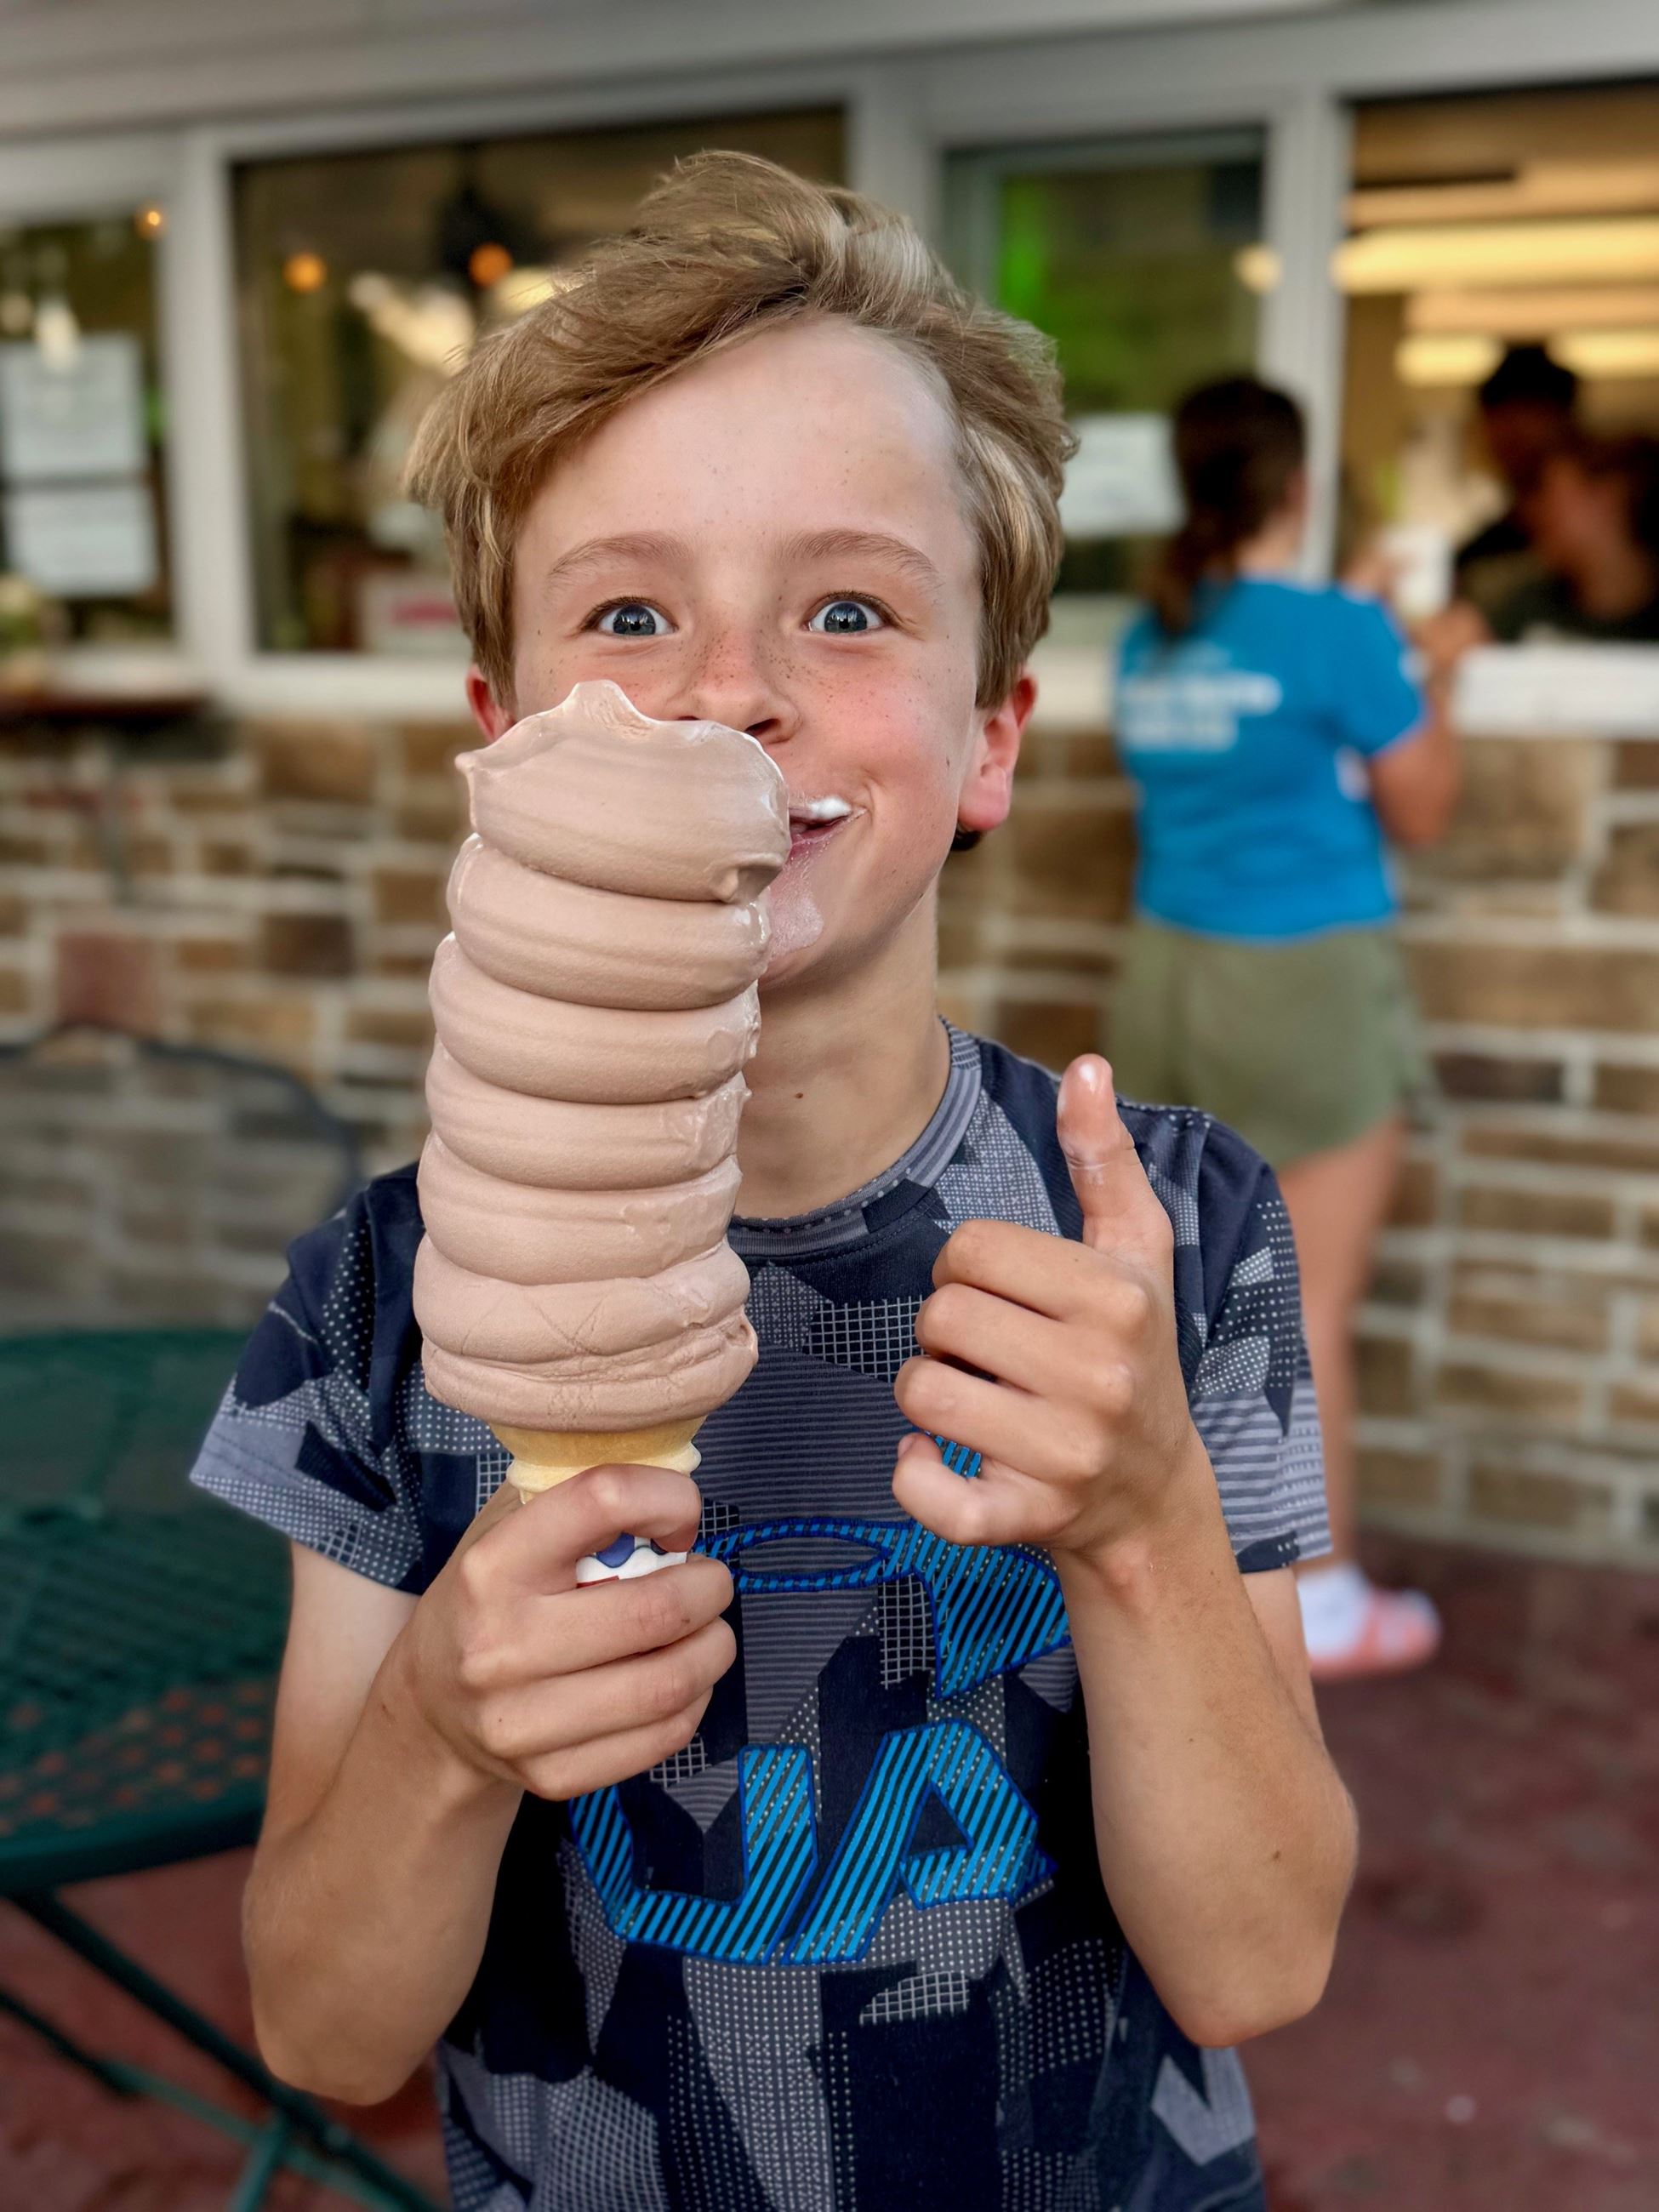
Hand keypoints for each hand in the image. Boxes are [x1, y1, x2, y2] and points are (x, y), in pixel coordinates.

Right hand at [400, 1465, 735, 1800]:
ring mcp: (522, 1720)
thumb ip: (576, 1494)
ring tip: (709, 1631)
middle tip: (710, 1582)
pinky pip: (659, 1738)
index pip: (601, 1501)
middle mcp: (500, 1645)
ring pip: (666, 1683)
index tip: (682, 1514)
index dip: (667, 1498)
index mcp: (492, 1566)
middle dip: (709, 1588)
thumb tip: (675, 1474)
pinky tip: (683, 1680)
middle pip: (654, 1611)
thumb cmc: (490, 1598)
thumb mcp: (508, 1527)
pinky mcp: (550, 1776)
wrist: (431, 1709)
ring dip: (713, 1649)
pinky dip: (693, 1702)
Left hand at [892, 1056, 1210, 1562]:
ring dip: (928, 1394)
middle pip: (940, 1318)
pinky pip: (934, 1497)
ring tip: (973, 1399)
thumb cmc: (1132, 1353)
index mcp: (1117, 1297)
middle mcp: (1100, 1375)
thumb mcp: (1135, 1253)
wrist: (1154, 1498)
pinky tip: (933, 1460)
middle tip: (986, 1352)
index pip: (972, 1249)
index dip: (967, 1268)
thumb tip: (1088, 1065)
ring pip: (920, 1392)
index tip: (1001, 1295)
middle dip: (945, 1331)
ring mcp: (1066, 1454)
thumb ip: (1104, 1160)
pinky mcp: (1029, 1518)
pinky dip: (914, 1478)